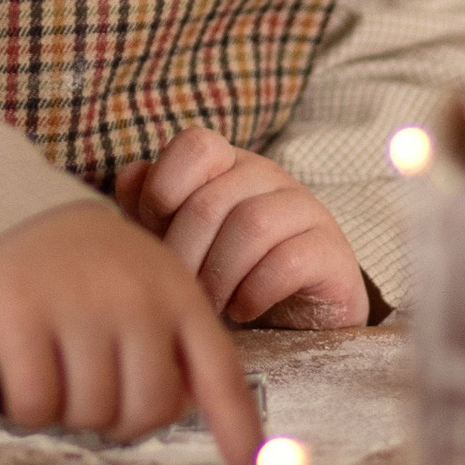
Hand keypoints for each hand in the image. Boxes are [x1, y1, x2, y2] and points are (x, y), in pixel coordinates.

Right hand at [0, 202, 263, 464]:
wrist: (9, 211)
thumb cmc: (86, 267)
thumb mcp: (149, 288)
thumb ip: (175, 346)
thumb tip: (188, 413)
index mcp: (179, 297)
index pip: (223, 379)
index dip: (241, 438)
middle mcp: (137, 301)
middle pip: (148, 413)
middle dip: (119, 419)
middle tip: (93, 388)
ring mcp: (79, 307)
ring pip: (91, 414)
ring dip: (69, 411)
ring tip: (55, 366)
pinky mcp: (20, 316)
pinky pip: (36, 405)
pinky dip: (26, 407)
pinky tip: (20, 373)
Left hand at [113, 124, 369, 334]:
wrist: (293, 319)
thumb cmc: (226, 275)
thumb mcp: (179, 241)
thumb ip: (149, 207)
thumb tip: (131, 176)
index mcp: (228, 165)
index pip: (196, 144)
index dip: (164, 188)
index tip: (154, 233)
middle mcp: (268, 177)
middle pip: (212, 200)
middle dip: (185, 254)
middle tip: (182, 289)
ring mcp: (305, 210)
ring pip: (251, 226)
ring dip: (219, 276)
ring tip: (212, 305)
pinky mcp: (333, 252)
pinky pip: (288, 261)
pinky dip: (254, 293)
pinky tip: (244, 309)